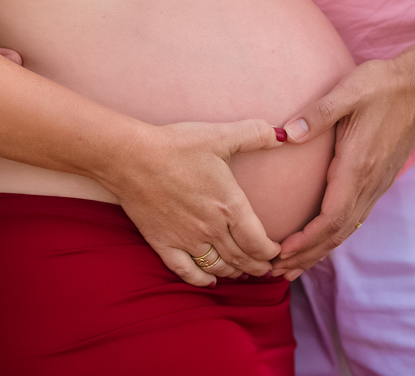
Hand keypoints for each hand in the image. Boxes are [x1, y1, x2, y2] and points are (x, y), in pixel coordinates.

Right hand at [101, 119, 288, 286]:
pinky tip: (209, 280)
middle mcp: (211, 229)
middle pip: (242, 259)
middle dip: (258, 267)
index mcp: (229, 206)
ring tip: (244, 273)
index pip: (258, 242)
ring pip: (218, 267)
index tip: (277, 251)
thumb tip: (284, 135)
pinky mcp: (163, 244)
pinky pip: (186, 271)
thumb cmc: (177, 145)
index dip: (271, 252)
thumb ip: (256, 134)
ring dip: (235, 273)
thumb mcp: (220, 135)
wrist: (131, 157)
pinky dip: (201, 279)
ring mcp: (186, 240)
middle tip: (267, 269)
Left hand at [273, 58, 414, 272]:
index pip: (332, 218)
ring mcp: (378, 183)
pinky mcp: (380, 178)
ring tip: (293, 264)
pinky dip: (333, 233)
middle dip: (308, 255)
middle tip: (276, 271)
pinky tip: (320, 235)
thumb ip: (317, 114)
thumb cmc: (384, 85)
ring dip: (320, 248)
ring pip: (348, 227)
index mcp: (359, 166)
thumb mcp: (348, 91)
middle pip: (338, 233)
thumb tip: (286, 134)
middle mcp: (371, 182)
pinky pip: (355, 215)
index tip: (282, 252)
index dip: (307, 240)